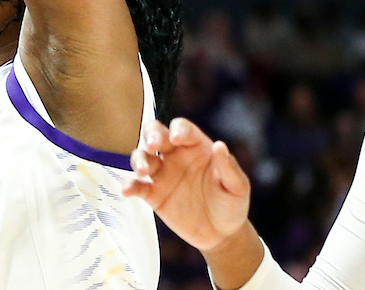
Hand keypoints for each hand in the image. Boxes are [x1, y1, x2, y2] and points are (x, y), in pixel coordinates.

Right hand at [123, 118, 250, 251]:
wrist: (221, 235)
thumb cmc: (231, 205)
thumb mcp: (237, 187)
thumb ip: (228, 167)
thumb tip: (219, 145)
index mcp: (195, 148)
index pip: (182, 129)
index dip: (178, 129)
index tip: (177, 138)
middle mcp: (175, 156)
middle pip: (156, 134)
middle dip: (151, 135)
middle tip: (153, 146)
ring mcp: (162, 174)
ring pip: (142, 156)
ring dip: (138, 160)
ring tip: (142, 171)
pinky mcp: (153, 194)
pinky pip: (137, 186)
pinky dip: (129, 186)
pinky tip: (127, 191)